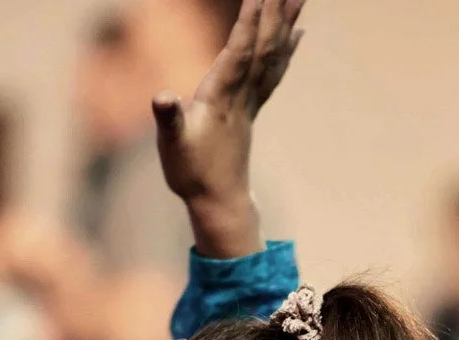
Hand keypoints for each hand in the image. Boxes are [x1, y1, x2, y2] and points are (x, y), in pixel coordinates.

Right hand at [153, 0, 305, 258]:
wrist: (218, 202)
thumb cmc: (191, 174)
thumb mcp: (171, 146)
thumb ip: (168, 120)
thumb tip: (161, 97)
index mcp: (221, 98)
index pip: (240, 53)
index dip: (250, 23)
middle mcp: (242, 96)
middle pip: (263, 47)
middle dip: (275, 13)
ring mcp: (250, 102)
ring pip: (273, 55)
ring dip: (286, 22)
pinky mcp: (251, 109)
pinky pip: (274, 71)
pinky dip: (286, 48)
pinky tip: (298, 31)